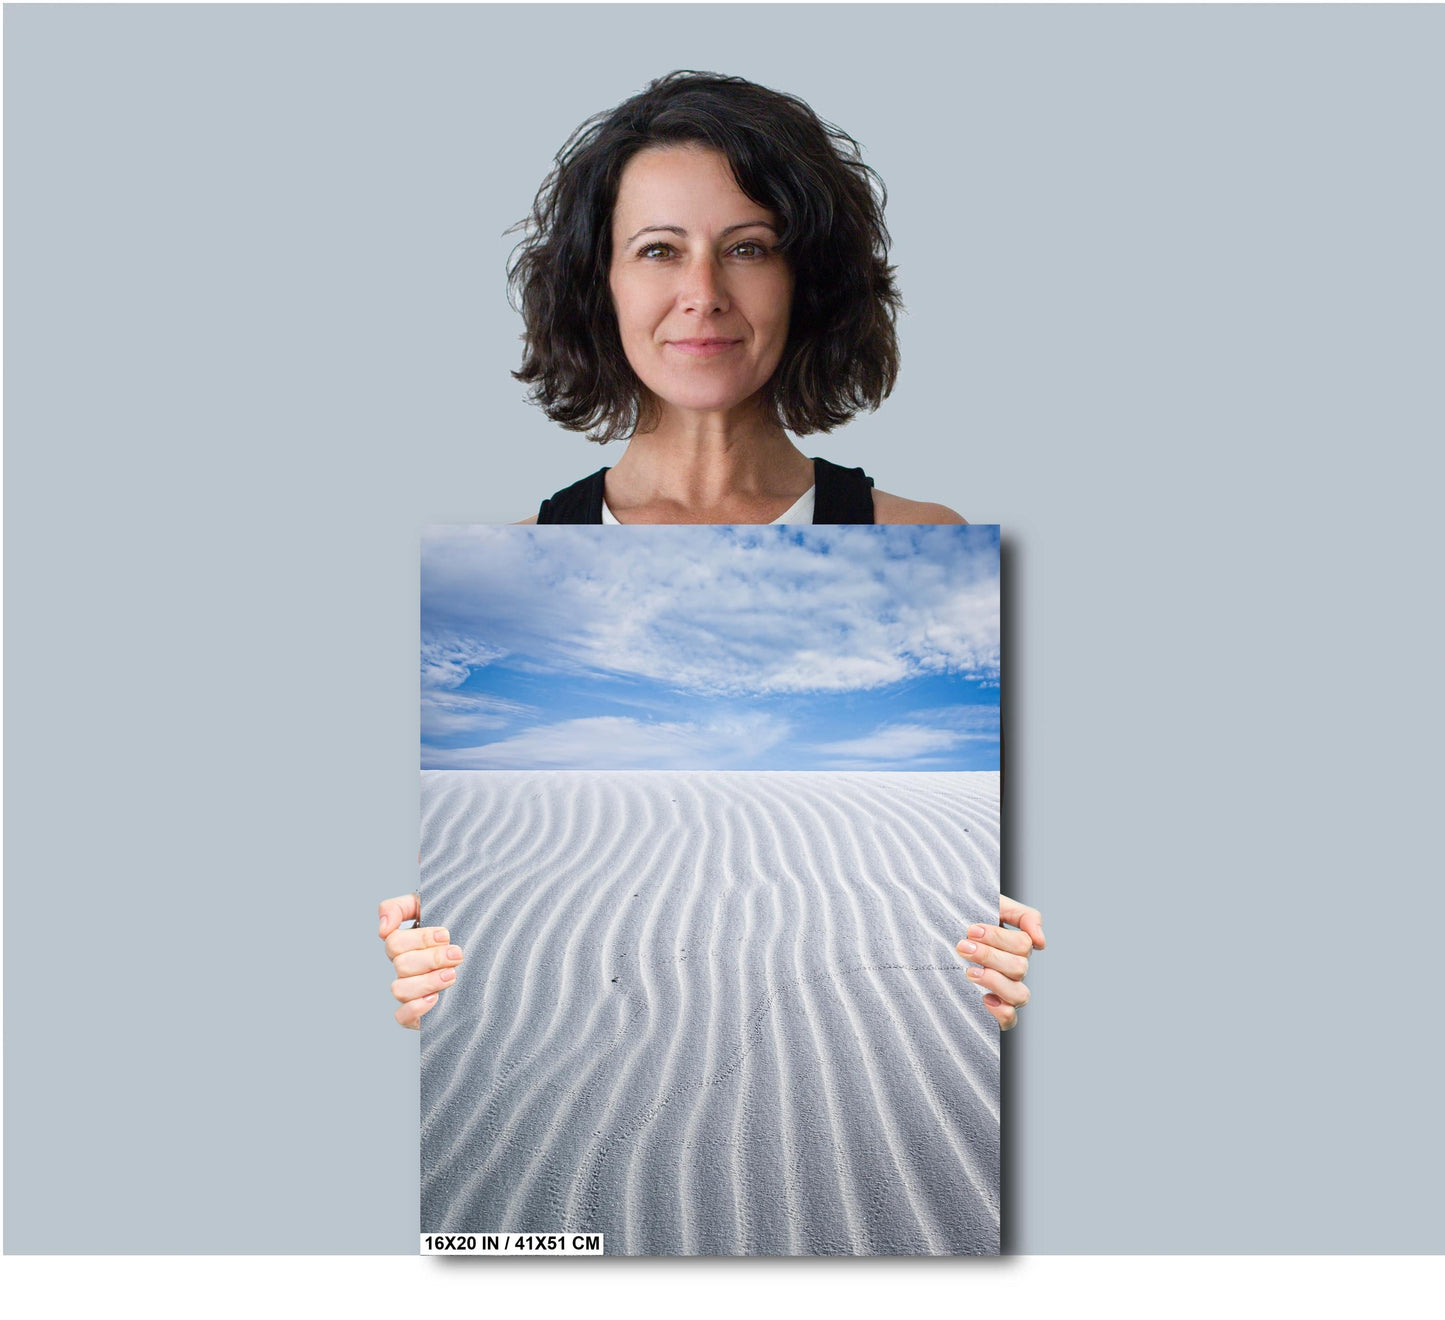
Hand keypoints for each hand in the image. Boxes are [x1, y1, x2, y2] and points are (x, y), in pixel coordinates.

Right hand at [379, 892, 464, 1029]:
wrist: (490, 955)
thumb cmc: (459, 926)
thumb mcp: (430, 906)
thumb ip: (399, 907)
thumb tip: (382, 929)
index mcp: (405, 945)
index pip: (394, 943)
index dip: (420, 939)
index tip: (446, 935)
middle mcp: (405, 969)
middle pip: (401, 965)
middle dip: (432, 959)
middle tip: (457, 955)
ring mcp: (411, 991)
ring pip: (400, 990)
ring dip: (428, 981)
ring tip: (453, 975)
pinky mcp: (418, 1013)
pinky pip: (401, 1017)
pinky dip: (415, 1008)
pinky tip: (435, 999)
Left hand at [956, 893, 1044, 1030]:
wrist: (928, 934)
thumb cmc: (960, 918)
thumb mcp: (990, 906)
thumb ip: (1023, 916)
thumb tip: (1041, 942)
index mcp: (1014, 945)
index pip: (1023, 944)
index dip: (998, 938)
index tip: (970, 930)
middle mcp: (1013, 969)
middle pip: (1019, 967)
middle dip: (988, 956)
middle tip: (962, 947)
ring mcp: (1005, 991)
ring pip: (1019, 994)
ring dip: (994, 981)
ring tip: (968, 972)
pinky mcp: (993, 1010)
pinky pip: (1010, 1020)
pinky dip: (1001, 1012)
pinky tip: (984, 999)